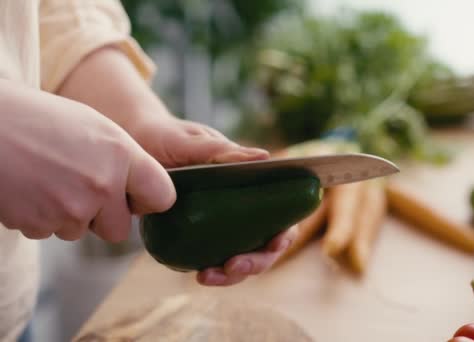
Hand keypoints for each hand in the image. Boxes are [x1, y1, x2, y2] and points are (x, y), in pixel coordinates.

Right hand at [0, 80, 175, 241]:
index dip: (149, 200)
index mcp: (121, 155)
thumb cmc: (41, 120)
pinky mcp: (39, 224)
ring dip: (68, 215)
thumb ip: (126, 162)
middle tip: (80, 188)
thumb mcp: (96, 128)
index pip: (163, 197)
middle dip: (103, 217)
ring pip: (80, 232)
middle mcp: (102, 185)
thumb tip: (145, 195)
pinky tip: (30, 187)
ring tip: (48, 178)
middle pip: (119, 229)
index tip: (136, 197)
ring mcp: (70, 208)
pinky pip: (48, 232)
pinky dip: (40, 216)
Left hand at [57, 46, 296, 284]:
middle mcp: (241, 205)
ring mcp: (220, 222)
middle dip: (255, 262)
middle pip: (264, 244)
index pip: (283, 214)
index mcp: (252, 182)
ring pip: (240, 256)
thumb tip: (265, 157)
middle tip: (232, 266)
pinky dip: (211, 270)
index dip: (284, 233)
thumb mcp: (193, 141)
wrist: (131, 143)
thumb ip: (223, 151)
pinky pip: (212, 258)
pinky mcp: (197, 234)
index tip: (273, 243)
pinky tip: (198, 274)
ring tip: (207, 276)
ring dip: (232, 274)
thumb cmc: (167, 135)